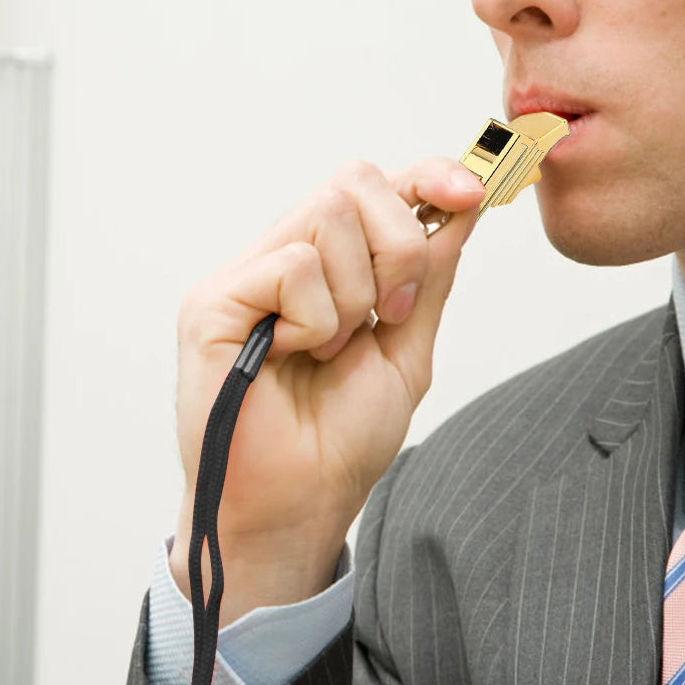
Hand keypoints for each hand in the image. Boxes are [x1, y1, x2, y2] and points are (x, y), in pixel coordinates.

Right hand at [170, 158, 484, 624]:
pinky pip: (292, 266)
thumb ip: (427, 279)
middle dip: (398, 248)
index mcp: (320, 273)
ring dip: (355, 295)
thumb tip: (461, 208)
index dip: (422, 177)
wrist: (296, 506)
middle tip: (385, 318)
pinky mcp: (211, 304)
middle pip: (352, 183)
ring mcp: (242, 281)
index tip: (472, 192)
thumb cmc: (339, 444)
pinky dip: (315, 320)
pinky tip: (291, 356)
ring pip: (327, 215)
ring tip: (329, 351)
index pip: (368, 190)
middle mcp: (277, 264)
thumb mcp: (405, 351)